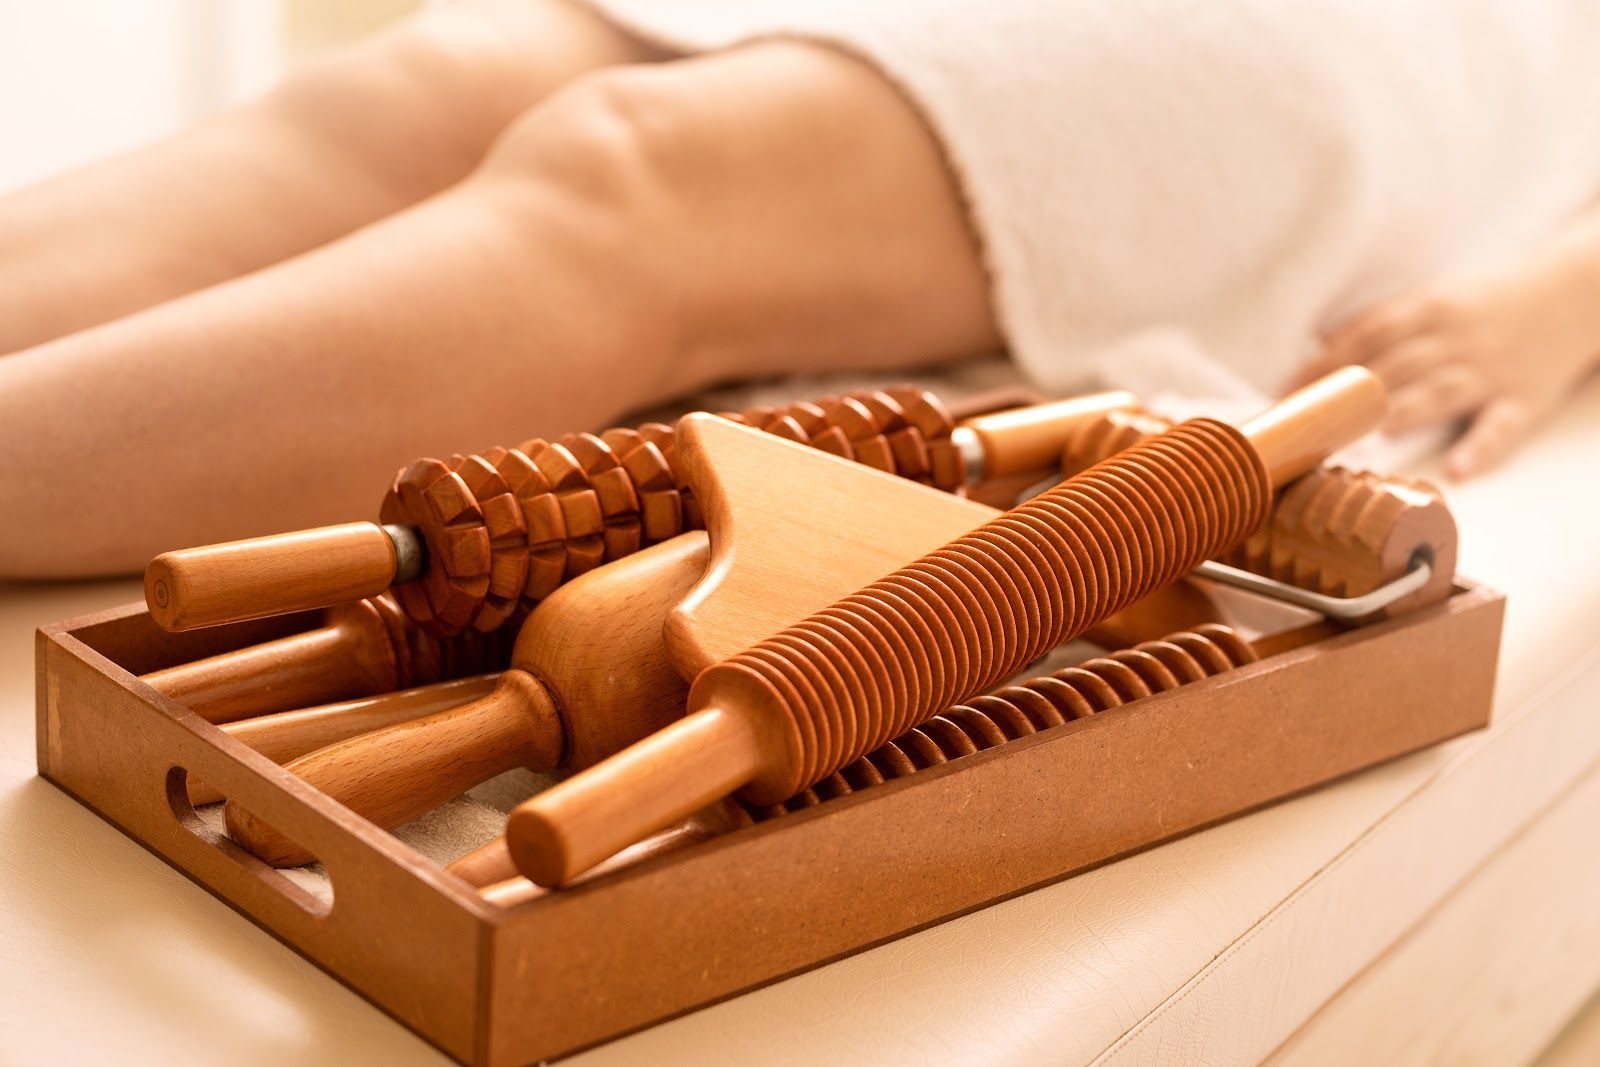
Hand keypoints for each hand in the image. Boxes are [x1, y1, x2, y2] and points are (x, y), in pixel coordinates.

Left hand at [1296, 251, 1599, 478]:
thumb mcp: (1436, 298)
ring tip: (1373, 432)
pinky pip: (1502, 426)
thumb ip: (1381, 325)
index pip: (1367, 333)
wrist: (1580, 288)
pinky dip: (1481, 449)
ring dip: (1406, 410)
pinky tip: (1458, 470)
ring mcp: (1492, 369)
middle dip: (1354, 394)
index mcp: (1430, 308)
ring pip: (1444, 390)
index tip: (1286, 394)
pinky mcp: (1525, 399)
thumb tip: (1316, 347)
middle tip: (1313, 425)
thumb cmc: (1489, 302)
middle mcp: (1457, 338)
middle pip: (1399, 363)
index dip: (1325, 363)